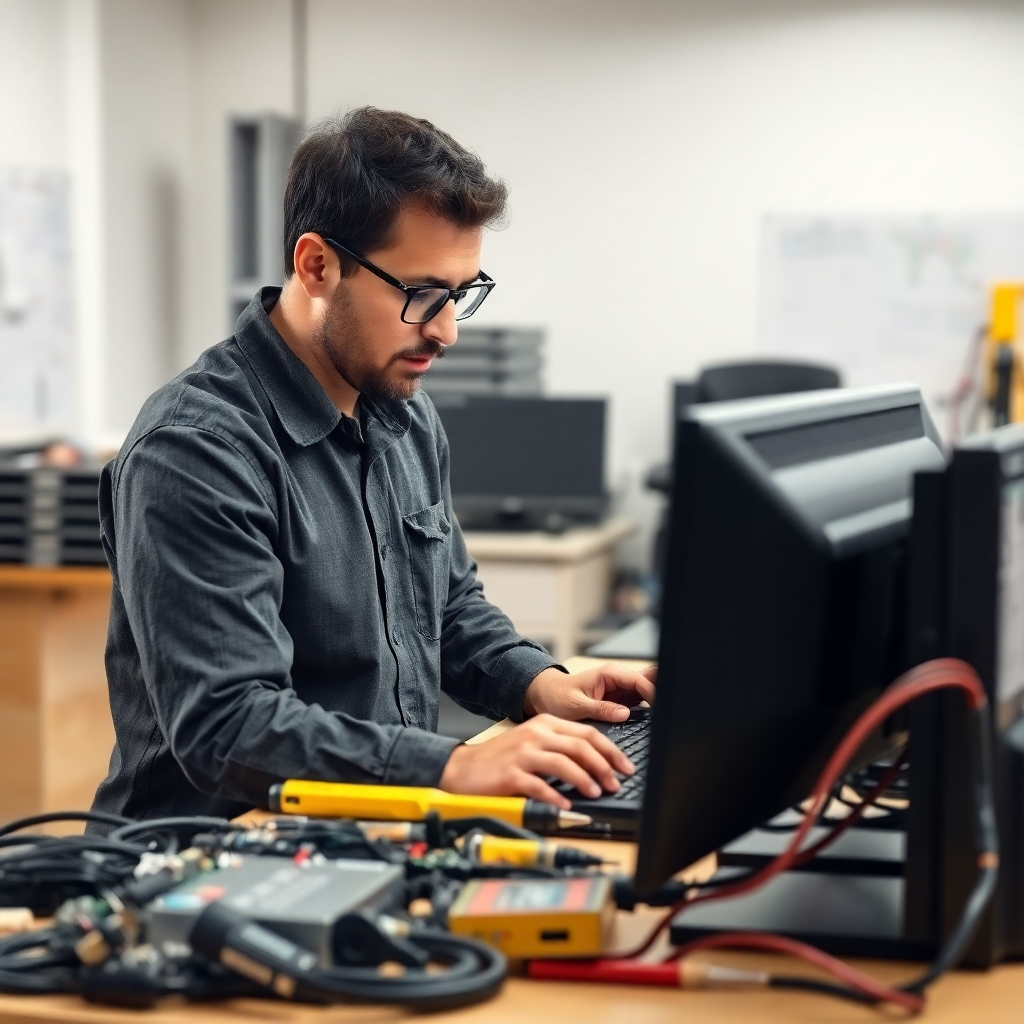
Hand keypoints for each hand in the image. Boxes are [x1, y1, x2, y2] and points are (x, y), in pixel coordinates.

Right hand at [438, 714, 636, 808]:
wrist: (463, 768)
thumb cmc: (501, 758)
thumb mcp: (533, 741)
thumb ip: (560, 746)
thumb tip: (596, 762)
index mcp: (545, 724)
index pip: (587, 733)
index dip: (610, 751)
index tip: (625, 767)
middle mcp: (536, 734)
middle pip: (579, 746)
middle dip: (603, 766)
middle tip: (615, 783)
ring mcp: (523, 753)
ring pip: (563, 763)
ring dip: (584, 779)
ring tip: (596, 793)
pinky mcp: (511, 774)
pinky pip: (539, 785)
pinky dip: (556, 796)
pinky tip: (566, 805)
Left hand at [522, 663, 656, 722]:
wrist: (546, 696)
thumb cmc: (558, 696)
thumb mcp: (576, 705)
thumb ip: (601, 709)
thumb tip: (625, 713)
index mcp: (609, 674)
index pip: (639, 680)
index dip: (652, 693)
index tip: (660, 710)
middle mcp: (618, 679)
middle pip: (648, 682)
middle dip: (660, 692)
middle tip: (670, 710)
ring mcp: (621, 689)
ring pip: (647, 692)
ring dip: (655, 703)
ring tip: (665, 718)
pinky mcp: (620, 700)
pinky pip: (639, 702)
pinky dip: (647, 710)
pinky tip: (654, 720)